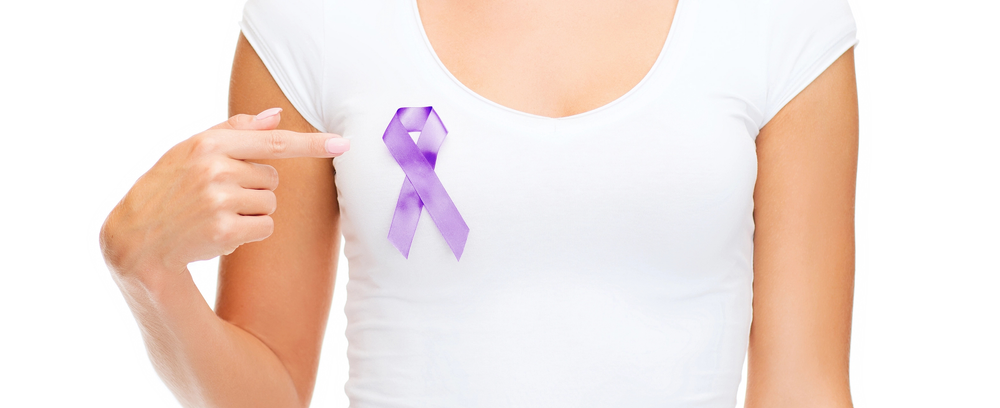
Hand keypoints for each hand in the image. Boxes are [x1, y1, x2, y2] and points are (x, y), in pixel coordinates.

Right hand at [100, 108, 348, 276]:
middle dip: (253, 188)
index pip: (272, 141)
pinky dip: (249, 233)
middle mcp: (215, 169)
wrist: (137, 235)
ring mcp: (219, 201)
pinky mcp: (224, 231)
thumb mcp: (192, 149)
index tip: (343, 144)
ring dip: (251, 212)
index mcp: (210, 144)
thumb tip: (277, 116)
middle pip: (273, 178)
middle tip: (217, 195)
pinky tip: (218, 231)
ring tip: (215, 213)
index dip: (312, 144)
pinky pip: (264, 228)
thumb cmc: (170, 186)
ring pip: (270, 204)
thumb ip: (235, 131)